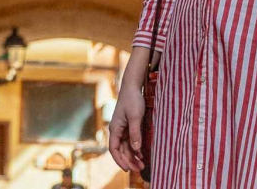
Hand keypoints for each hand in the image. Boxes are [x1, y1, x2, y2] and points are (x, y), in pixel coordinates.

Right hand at [108, 46, 150, 173]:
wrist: (132, 86)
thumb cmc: (132, 100)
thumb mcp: (135, 116)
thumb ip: (135, 133)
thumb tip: (136, 149)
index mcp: (115, 128)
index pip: (114, 149)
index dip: (120, 160)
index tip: (127, 169)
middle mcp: (117, 130)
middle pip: (121, 150)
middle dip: (129, 161)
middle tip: (139, 169)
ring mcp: (122, 129)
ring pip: (126, 147)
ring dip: (132, 156)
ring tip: (142, 165)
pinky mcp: (128, 126)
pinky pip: (130, 142)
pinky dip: (135, 149)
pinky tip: (142, 154)